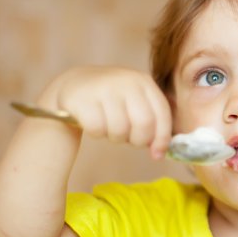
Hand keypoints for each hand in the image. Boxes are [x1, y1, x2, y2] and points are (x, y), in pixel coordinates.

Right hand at [39, 66, 171, 157]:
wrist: (75, 84)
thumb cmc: (112, 101)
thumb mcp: (135, 103)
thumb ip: (152, 122)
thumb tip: (159, 153)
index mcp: (145, 82)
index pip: (162, 113)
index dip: (162, 138)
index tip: (157, 155)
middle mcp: (127, 81)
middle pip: (144, 123)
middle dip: (138, 140)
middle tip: (128, 139)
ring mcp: (105, 88)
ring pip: (120, 130)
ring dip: (115, 138)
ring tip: (109, 127)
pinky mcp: (83, 99)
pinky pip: (98, 129)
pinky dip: (97, 133)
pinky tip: (93, 123)